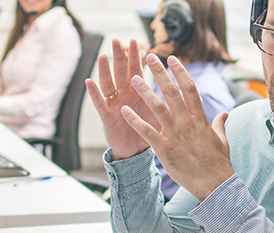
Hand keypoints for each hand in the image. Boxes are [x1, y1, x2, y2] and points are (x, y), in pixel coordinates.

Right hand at [85, 38, 159, 160]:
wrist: (137, 150)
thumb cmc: (149, 129)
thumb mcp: (159, 112)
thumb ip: (166, 98)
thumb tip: (185, 87)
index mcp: (138, 92)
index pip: (136, 70)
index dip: (135, 57)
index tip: (136, 41)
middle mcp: (124, 94)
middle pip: (120, 72)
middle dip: (119, 57)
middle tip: (117, 41)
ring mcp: (114, 104)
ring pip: (108, 84)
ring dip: (104, 70)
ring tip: (102, 56)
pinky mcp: (107, 117)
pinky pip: (99, 104)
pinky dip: (94, 93)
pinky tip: (89, 82)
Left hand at [120, 54, 234, 202]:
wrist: (214, 184)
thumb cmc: (218, 163)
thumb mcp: (221, 139)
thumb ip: (219, 124)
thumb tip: (224, 113)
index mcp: (200, 119)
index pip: (189, 88)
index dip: (180, 71)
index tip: (172, 58)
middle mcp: (187, 123)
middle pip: (171, 92)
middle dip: (160, 72)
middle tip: (149, 57)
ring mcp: (175, 135)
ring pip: (157, 107)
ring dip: (144, 91)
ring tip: (133, 78)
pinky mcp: (164, 149)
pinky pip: (146, 131)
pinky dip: (135, 120)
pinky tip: (124, 111)